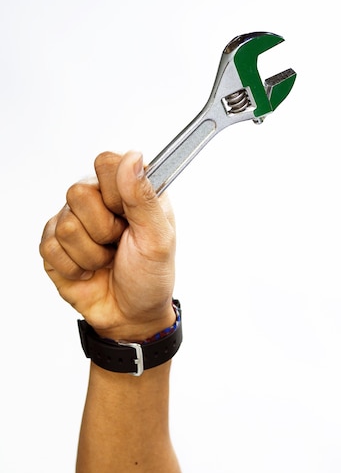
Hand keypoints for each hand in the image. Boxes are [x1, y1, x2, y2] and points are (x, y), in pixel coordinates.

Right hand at [40, 151, 175, 340]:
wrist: (132, 315)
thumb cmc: (150, 276)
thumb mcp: (158, 238)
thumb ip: (144, 197)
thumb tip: (132, 157)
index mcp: (128, 190)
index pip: (105, 163)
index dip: (116, 193)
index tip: (129, 218)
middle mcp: (98, 200)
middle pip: (78, 192)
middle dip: (104, 230)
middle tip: (119, 243)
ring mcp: (72, 221)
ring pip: (66, 225)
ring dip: (92, 254)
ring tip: (107, 260)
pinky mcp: (53, 244)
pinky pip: (50, 247)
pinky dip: (75, 268)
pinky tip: (89, 271)